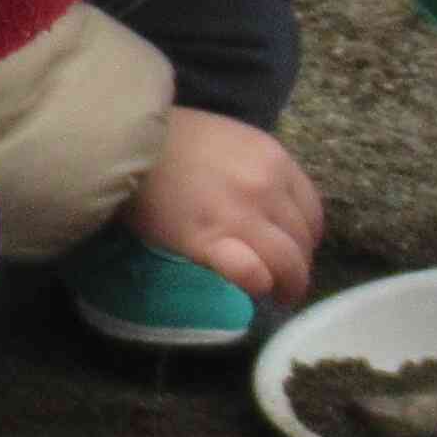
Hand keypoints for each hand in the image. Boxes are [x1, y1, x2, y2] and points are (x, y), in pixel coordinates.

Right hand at [128, 108, 322, 304]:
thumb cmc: (169, 140)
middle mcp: (267, 187)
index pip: (311, 211)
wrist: (124, 141)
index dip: (306, 238)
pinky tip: (254, 289)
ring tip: (278, 296)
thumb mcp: (230, 140)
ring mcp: (240, 215)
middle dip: (299, 265)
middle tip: (286, 280)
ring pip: (286, 262)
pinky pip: (251, 273)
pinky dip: (258, 284)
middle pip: (302, 240)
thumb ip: (257, 170)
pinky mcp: (209, 240)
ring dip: (287, 285)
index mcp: (275, 159)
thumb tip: (266, 208)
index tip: (293, 250)